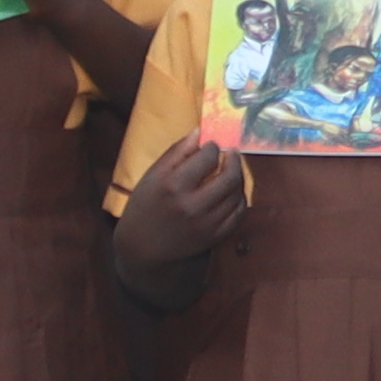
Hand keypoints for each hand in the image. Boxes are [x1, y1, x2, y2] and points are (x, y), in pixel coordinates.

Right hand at [127, 137, 252, 261]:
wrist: (141, 247)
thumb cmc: (144, 206)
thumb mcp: (152, 175)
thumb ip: (176, 152)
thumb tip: (199, 132)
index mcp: (174, 186)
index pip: (207, 158)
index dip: (213, 148)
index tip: (212, 146)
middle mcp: (193, 205)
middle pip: (229, 176)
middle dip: (234, 160)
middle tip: (231, 154)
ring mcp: (207, 223)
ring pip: (237, 194)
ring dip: (238, 178)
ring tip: (232, 171)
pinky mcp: (215, 237)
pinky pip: (238, 214)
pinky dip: (239, 199)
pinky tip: (232, 192)